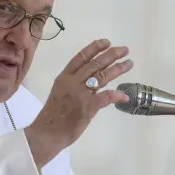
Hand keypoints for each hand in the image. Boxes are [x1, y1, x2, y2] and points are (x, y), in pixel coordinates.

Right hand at [26, 39, 132, 165]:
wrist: (46, 133)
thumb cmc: (51, 116)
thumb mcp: (59, 93)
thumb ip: (73, 86)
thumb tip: (90, 84)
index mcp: (64, 78)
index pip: (80, 58)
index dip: (94, 48)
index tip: (106, 42)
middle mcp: (72, 82)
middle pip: (94, 64)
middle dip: (111, 55)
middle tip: (124, 50)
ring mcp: (80, 94)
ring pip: (102, 76)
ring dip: (117, 69)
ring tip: (129, 64)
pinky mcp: (87, 108)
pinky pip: (105, 97)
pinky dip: (116, 95)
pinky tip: (124, 95)